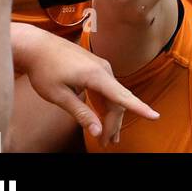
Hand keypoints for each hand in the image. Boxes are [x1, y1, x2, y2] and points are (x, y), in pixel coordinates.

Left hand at [15, 28, 158, 146]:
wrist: (37, 45)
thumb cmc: (45, 70)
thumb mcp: (59, 96)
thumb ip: (80, 113)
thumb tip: (96, 132)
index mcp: (96, 75)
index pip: (122, 97)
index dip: (140, 108)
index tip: (154, 116)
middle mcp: (103, 69)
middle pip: (117, 100)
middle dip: (114, 123)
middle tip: (106, 144)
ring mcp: (100, 66)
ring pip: (113, 95)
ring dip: (111, 115)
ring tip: (107, 137)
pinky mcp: (94, 67)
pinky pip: (107, 88)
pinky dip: (106, 104)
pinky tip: (101, 116)